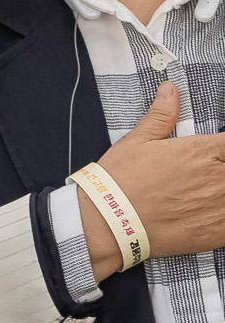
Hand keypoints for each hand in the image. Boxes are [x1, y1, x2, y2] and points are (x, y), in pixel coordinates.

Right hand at [80, 82, 224, 278]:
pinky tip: (215, 212)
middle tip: (209, 175)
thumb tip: (170, 90)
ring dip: (223, 191)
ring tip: (211, 192)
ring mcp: (220, 205)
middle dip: (221, 169)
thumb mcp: (137, 141)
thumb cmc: (121, 180)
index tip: (219, 150)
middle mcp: (217, 176)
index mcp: (201, 151)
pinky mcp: (218, 232)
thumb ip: (161, 116)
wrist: (109, 221)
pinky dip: (224, 215)